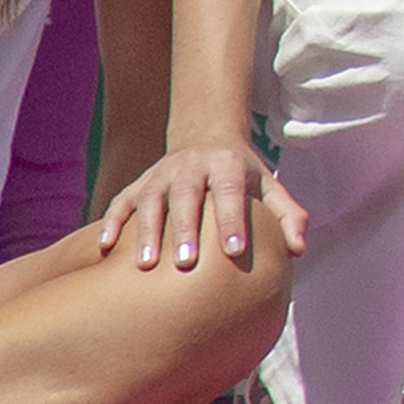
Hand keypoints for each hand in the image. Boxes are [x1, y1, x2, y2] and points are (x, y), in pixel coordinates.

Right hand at [95, 137, 305, 275]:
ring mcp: (161, 173)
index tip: (235, 251)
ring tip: (146, 266)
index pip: (231, 191)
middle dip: (185, 229)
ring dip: (147, 231)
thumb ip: (288, 215)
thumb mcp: (269, 186)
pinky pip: (120, 202)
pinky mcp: (139, 183)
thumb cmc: (243, 175)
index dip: (232, 220)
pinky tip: (104, 250)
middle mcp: (192, 165)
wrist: (207, 137)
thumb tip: (299, 250)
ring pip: (150, 200)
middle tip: (186, 262)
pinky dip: (110, 223)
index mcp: (228, 164)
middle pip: (186, 196)